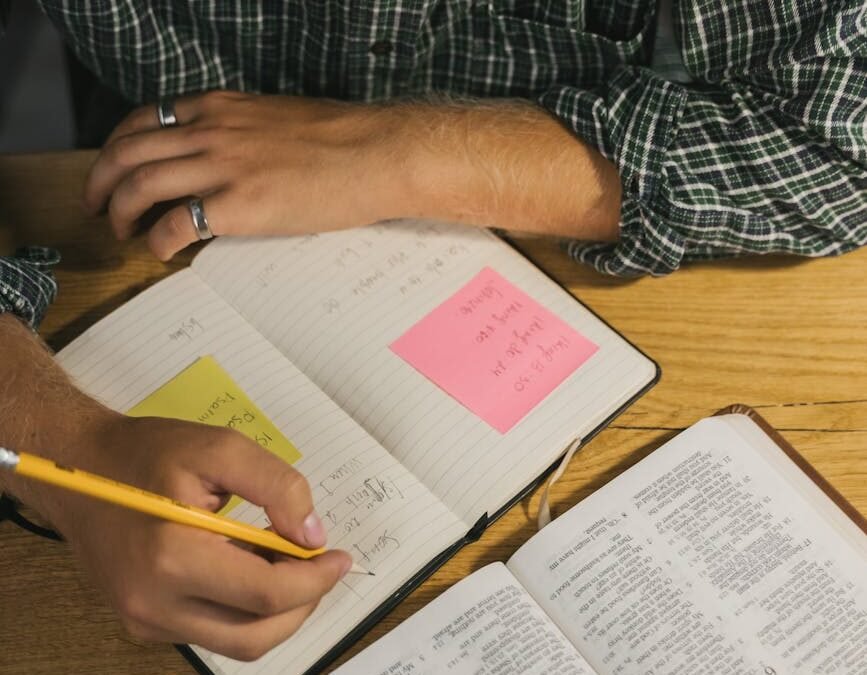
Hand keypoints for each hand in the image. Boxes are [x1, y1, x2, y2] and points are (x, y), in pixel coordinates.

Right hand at [0, 315, 349, 659]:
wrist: (79, 469)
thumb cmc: (148, 453)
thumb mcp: (220, 448)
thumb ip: (277, 487)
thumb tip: (313, 537)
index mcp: (172, 558)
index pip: (265, 594)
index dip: (315, 580)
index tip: (340, 557)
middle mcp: (154, 604)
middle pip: (256, 634)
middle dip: (303, 603)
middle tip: (320, 564)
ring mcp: (145, 620)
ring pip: (237, 642)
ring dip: (278, 611)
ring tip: (287, 562)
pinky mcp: (143, 622)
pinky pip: (212, 632)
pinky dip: (246, 610)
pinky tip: (252, 567)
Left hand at [83, 91, 409, 259]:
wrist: (378, 154)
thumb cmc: (344, 140)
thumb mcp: (279, 119)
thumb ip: (242, 131)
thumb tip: (227, 157)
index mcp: (222, 109)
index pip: (145, 119)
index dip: (117, 147)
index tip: (111, 168)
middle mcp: (213, 132)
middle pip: (128, 152)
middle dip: (99, 181)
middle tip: (95, 206)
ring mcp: (224, 167)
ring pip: (140, 185)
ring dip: (120, 212)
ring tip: (122, 231)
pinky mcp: (241, 206)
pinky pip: (176, 224)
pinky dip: (157, 240)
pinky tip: (161, 251)